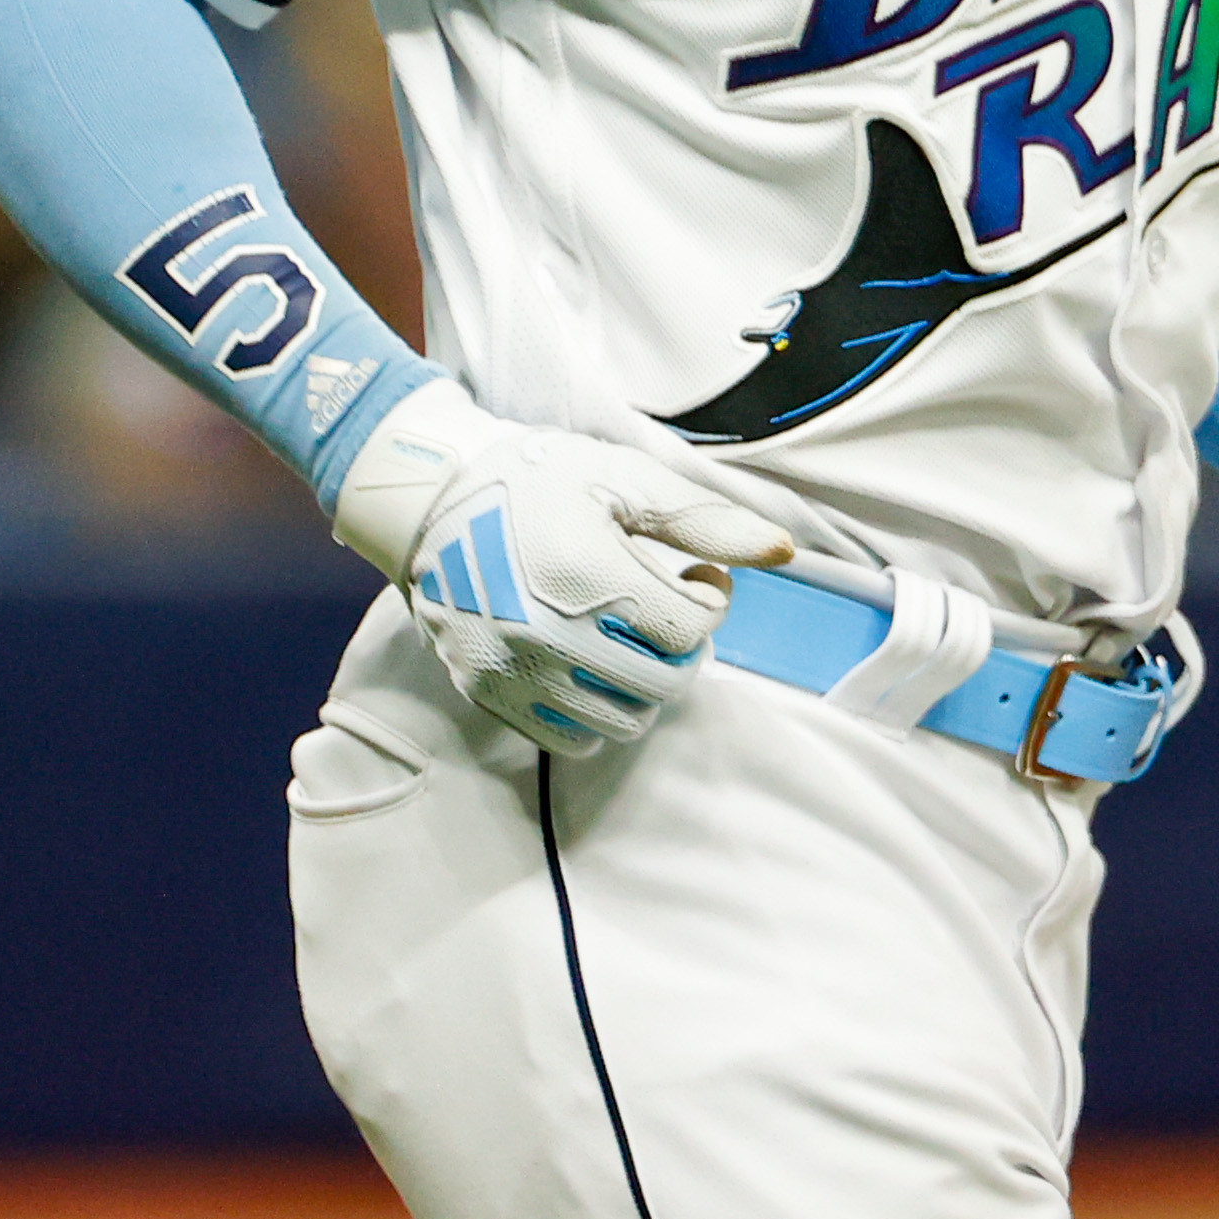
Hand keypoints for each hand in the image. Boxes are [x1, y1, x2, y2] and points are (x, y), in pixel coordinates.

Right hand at [331, 380, 794, 752]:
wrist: (432, 497)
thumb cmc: (537, 479)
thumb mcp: (625, 480)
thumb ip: (706, 521)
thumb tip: (785, 551)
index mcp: (587, 575)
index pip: (691, 629)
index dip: (710, 600)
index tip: (694, 574)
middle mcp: (547, 634)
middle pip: (666, 684)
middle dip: (684, 647)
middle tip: (668, 608)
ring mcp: (513, 671)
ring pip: (624, 720)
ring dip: (647, 685)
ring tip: (630, 636)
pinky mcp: (488, 693)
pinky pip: (570, 740)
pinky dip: (597, 713)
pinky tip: (592, 664)